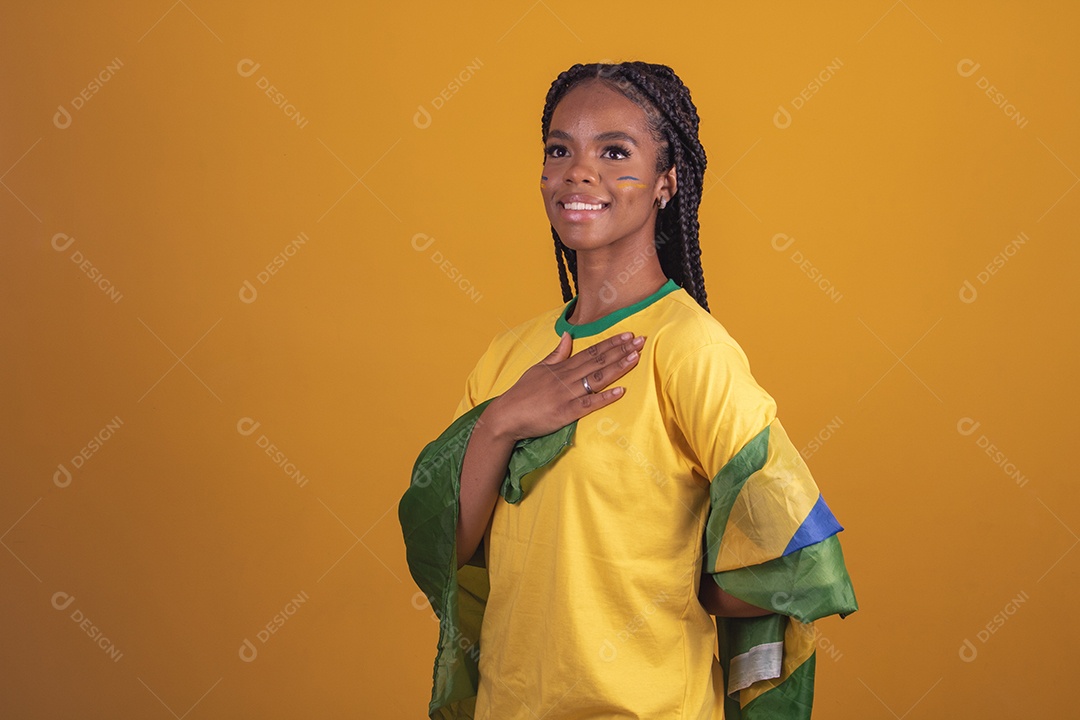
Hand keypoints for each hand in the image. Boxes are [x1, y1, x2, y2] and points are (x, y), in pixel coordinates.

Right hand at [487, 331, 644, 441]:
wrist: (506, 415)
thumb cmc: (522, 393)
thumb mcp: (538, 368)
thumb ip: (557, 353)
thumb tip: (568, 334)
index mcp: (561, 367)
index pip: (591, 351)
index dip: (611, 343)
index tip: (628, 335)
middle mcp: (566, 378)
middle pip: (598, 361)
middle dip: (621, 350)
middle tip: (641, 340)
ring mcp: (566, 394)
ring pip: (597, 378)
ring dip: (618, 367)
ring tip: (635, 357)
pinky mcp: (565, 412)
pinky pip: (588, 404)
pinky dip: (605, 397)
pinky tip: (621, 391)